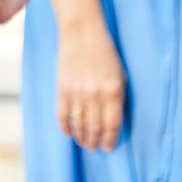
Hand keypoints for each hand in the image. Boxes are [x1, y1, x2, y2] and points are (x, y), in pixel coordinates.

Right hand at [55, 23, 125, 152]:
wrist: (82, 33)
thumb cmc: (105, 54)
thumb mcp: (120, 75)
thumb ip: (117, 99)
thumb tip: (112, 123)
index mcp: (113, 91)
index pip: (112, 126)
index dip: (110, 140)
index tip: (108, 147)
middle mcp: (95, 95)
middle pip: (95, 129)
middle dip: (95, 143)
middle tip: (94, 148)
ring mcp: (77, 93)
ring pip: (79, 126)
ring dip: (82, 138)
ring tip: (84, 143)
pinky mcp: (62, 89)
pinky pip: (62, 116)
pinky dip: (65, 128)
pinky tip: (69, 133)